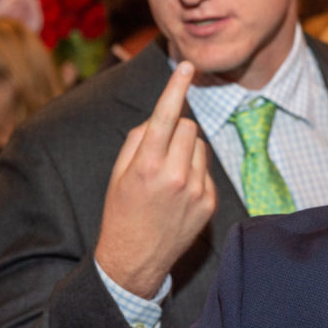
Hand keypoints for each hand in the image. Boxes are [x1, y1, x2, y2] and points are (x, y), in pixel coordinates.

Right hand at [95, 62, 216, 297]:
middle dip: (176, 129)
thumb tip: (160, 118)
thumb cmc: (121, 212)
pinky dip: (194, 172)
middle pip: (188, 126)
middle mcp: (174, 176)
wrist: (134, 261)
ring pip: (200, 145)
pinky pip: (206, 169)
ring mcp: (196, 190)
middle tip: (160, 150)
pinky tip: (179, 193)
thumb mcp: (118, 174)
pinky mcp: (209, 202)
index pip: (165, 116)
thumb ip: (137, 140)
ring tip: (168, 175)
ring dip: (186, 150)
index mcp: (146, 166)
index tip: (187, 66)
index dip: (176, 88)